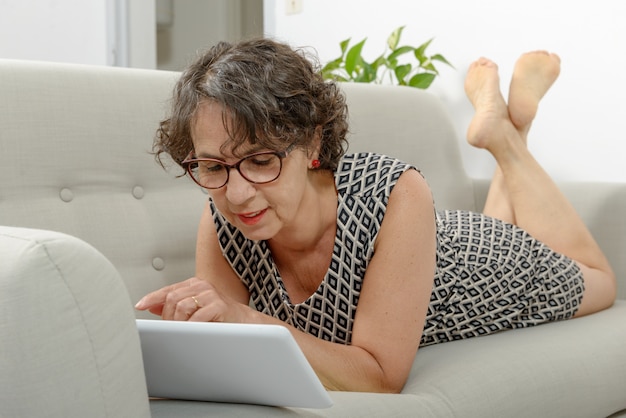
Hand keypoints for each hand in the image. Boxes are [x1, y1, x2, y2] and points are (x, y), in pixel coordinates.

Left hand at [135, 277, 250, 321]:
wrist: (243, 322)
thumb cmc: (219, 316)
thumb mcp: (193, 309)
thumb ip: (174, 306)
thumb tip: (152, 307)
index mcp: (194, 284)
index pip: (168, 289)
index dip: (152, 297)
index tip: (140, 305)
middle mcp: (201, 286)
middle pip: (172, 298)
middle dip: (166, 317)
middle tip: (168, 330)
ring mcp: (210, 294)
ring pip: (181, 307)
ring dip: (177, 323)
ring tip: (181, 332)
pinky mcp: (218, 305)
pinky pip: (196, 317)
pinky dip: (189, 327)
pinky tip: (190, 332)